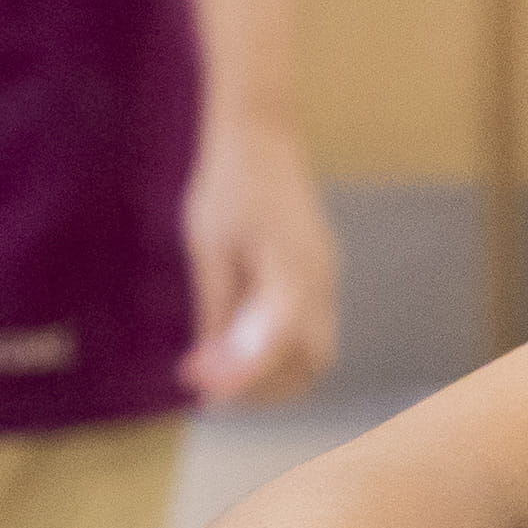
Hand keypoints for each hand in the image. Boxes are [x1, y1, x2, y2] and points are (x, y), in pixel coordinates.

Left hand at [181, 114, 338, 406]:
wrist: (260, 131)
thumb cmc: (228, 182)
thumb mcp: (209, 249)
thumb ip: (216, 308)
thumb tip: (209, 362)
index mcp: (295, 276)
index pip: (276, 353)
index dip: (239, 383)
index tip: (201, 395)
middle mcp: (321, 283)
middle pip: (309, 365)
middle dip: (264, 389)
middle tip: (213, 391)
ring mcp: (325, 276)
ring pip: (313, 350)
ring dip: (273, 371)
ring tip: (221, 369)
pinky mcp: (317, 270)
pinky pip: (307, 326)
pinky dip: (278, 348)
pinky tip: (237, 340)